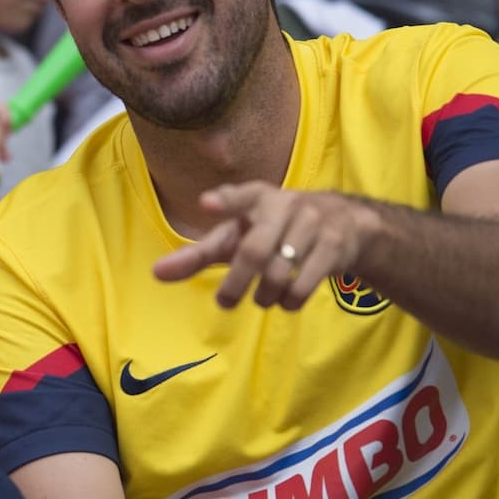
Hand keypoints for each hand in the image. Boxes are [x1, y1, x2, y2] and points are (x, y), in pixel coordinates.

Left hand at [153, 182, 374, 310]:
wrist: (342, 222)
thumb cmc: (271, 230)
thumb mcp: (237, 236)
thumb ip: (198, 255)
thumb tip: (156, 274)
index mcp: (256, 197)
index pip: (239, 196)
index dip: (225, 200)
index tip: (207, 204)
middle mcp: (284, 205)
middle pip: (254, 250)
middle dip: (236, 282)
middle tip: (224, 302)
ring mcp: (313, 223)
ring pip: (280, 271)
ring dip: (265, 295)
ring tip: (261, 299)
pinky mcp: (334, 244)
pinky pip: (307, 282)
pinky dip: (291, 300)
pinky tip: (285, 301)